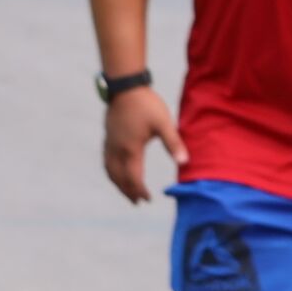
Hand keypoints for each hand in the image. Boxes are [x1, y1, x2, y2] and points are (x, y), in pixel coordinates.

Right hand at [101, 85, 178, 203]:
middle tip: (137, 202)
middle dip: (127, 191)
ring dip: (117, 183)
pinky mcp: (108, 136)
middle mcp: (116, 148)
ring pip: (109, 169)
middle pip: (118, 177)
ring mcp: (110, 142)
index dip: (139, 190)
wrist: (125, 87)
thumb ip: (174, 143)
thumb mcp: (164, 124)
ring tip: (127, 192)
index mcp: (130, 148)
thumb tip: (185, 162)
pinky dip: (111, 172)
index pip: (132, 177)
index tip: (148, 199)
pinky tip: (118, 173)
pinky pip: (107, 160)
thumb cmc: (146, 105)